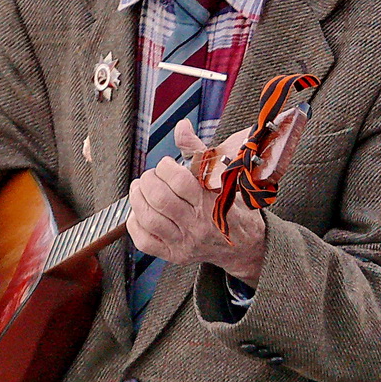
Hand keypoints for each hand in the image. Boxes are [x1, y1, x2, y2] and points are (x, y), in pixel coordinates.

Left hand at [127, 120, 266, 285]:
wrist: (245, 246)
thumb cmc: (234, 207)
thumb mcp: (224, 177)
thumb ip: (198, 151)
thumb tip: (181, 126)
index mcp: (211, 203)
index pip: (180, 181)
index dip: (166, 168)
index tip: (166, 164)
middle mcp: (197, 225)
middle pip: (160, 199)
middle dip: (148, 181)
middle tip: (151, 175)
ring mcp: (184, 243)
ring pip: (149, 219)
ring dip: (138, 198)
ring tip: (141, 188)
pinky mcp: (173, 256)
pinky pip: (144, 241)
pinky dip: (135, 222)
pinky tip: (139, 211)